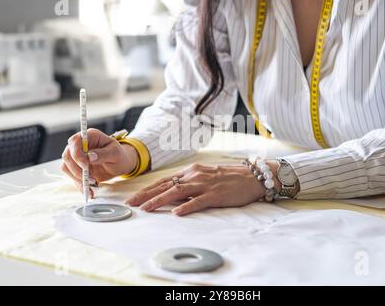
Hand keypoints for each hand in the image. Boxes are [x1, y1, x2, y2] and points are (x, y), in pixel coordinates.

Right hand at [61, 128, 137, 194]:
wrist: (119, 165)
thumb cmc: (119, 155)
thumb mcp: (115, 153)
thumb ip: (103, 154)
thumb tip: (90, 156)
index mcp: (90, 136)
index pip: (75, 141)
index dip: (77, 154)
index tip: (85, 165)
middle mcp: (80, 145)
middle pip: (67, 155)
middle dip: (76, 169)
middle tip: (91, 178)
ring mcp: (76, 156)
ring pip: (66, 167)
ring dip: (77, 178)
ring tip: (92, 183)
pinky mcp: (76, 168)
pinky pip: (71, 176)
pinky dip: (79, 184)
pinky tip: (89, 189)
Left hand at [125, 161, 280, 215]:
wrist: (253, 176)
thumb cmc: (230, 177)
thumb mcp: (206, 175)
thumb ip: (190, 182)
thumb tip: (173, 192)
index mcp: (191, 171)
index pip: (164, 180)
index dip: (148, 189)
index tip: (134, 197)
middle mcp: (195, 175)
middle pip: (166, 185)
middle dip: (146, 195)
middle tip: (131, 203)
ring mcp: (205, 184)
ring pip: (177, 192)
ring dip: (159, 200)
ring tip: (146, 208)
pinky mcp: (216, 195)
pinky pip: (198, 201)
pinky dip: (186, 207)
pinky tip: (176, 213)